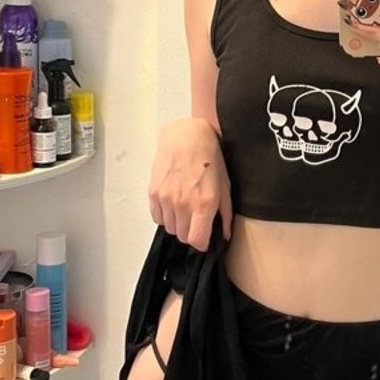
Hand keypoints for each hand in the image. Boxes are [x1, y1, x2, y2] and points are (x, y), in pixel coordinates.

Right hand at [148, 117, 232, 250]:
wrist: (186, 136)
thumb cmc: (209, 157)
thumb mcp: (225, 185)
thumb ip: (225, 214)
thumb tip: (225, 235)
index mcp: (203, 204)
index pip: (197, 242)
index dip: (202, 243)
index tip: (205, 237)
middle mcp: (182, 204)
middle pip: (183, 237)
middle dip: (192, 232)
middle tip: (197, 218)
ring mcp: (166, 199)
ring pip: (170, 228)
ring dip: (178, 223)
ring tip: (186, 207)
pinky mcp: (154, 193)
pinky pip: (158, 218)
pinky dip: (165, 216)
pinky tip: (174, 203)